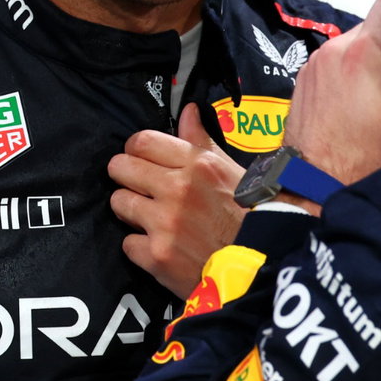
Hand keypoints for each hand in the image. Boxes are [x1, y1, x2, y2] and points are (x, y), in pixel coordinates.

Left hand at [109, 103, 246, 297]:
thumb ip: (203, 142)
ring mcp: (165, 223)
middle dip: (125, 175)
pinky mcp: (157, 256)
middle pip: (120, 167)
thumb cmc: (251, 217)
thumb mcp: (232, 172)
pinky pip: (128, 243)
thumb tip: (188, 111)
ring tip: (150, 219)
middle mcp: (178, 189)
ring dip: (131, 211)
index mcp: (198, 164)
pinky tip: (161, 247)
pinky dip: (141, 247)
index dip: (136, 149)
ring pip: (119, 203)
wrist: (261, 268)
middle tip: (139, 188)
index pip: (142, 141)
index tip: (141, 159)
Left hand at [285, 0, 380, 183]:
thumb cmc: (365, 156)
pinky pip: (334, 63)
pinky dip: (349, 76)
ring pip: (353, 46)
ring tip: (375, 105)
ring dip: (370, 64)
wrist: (315, 185)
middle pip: (372, 27)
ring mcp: (314, 64)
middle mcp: (332, 49)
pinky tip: (354, 109)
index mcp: (360, 52)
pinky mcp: (304, 79)